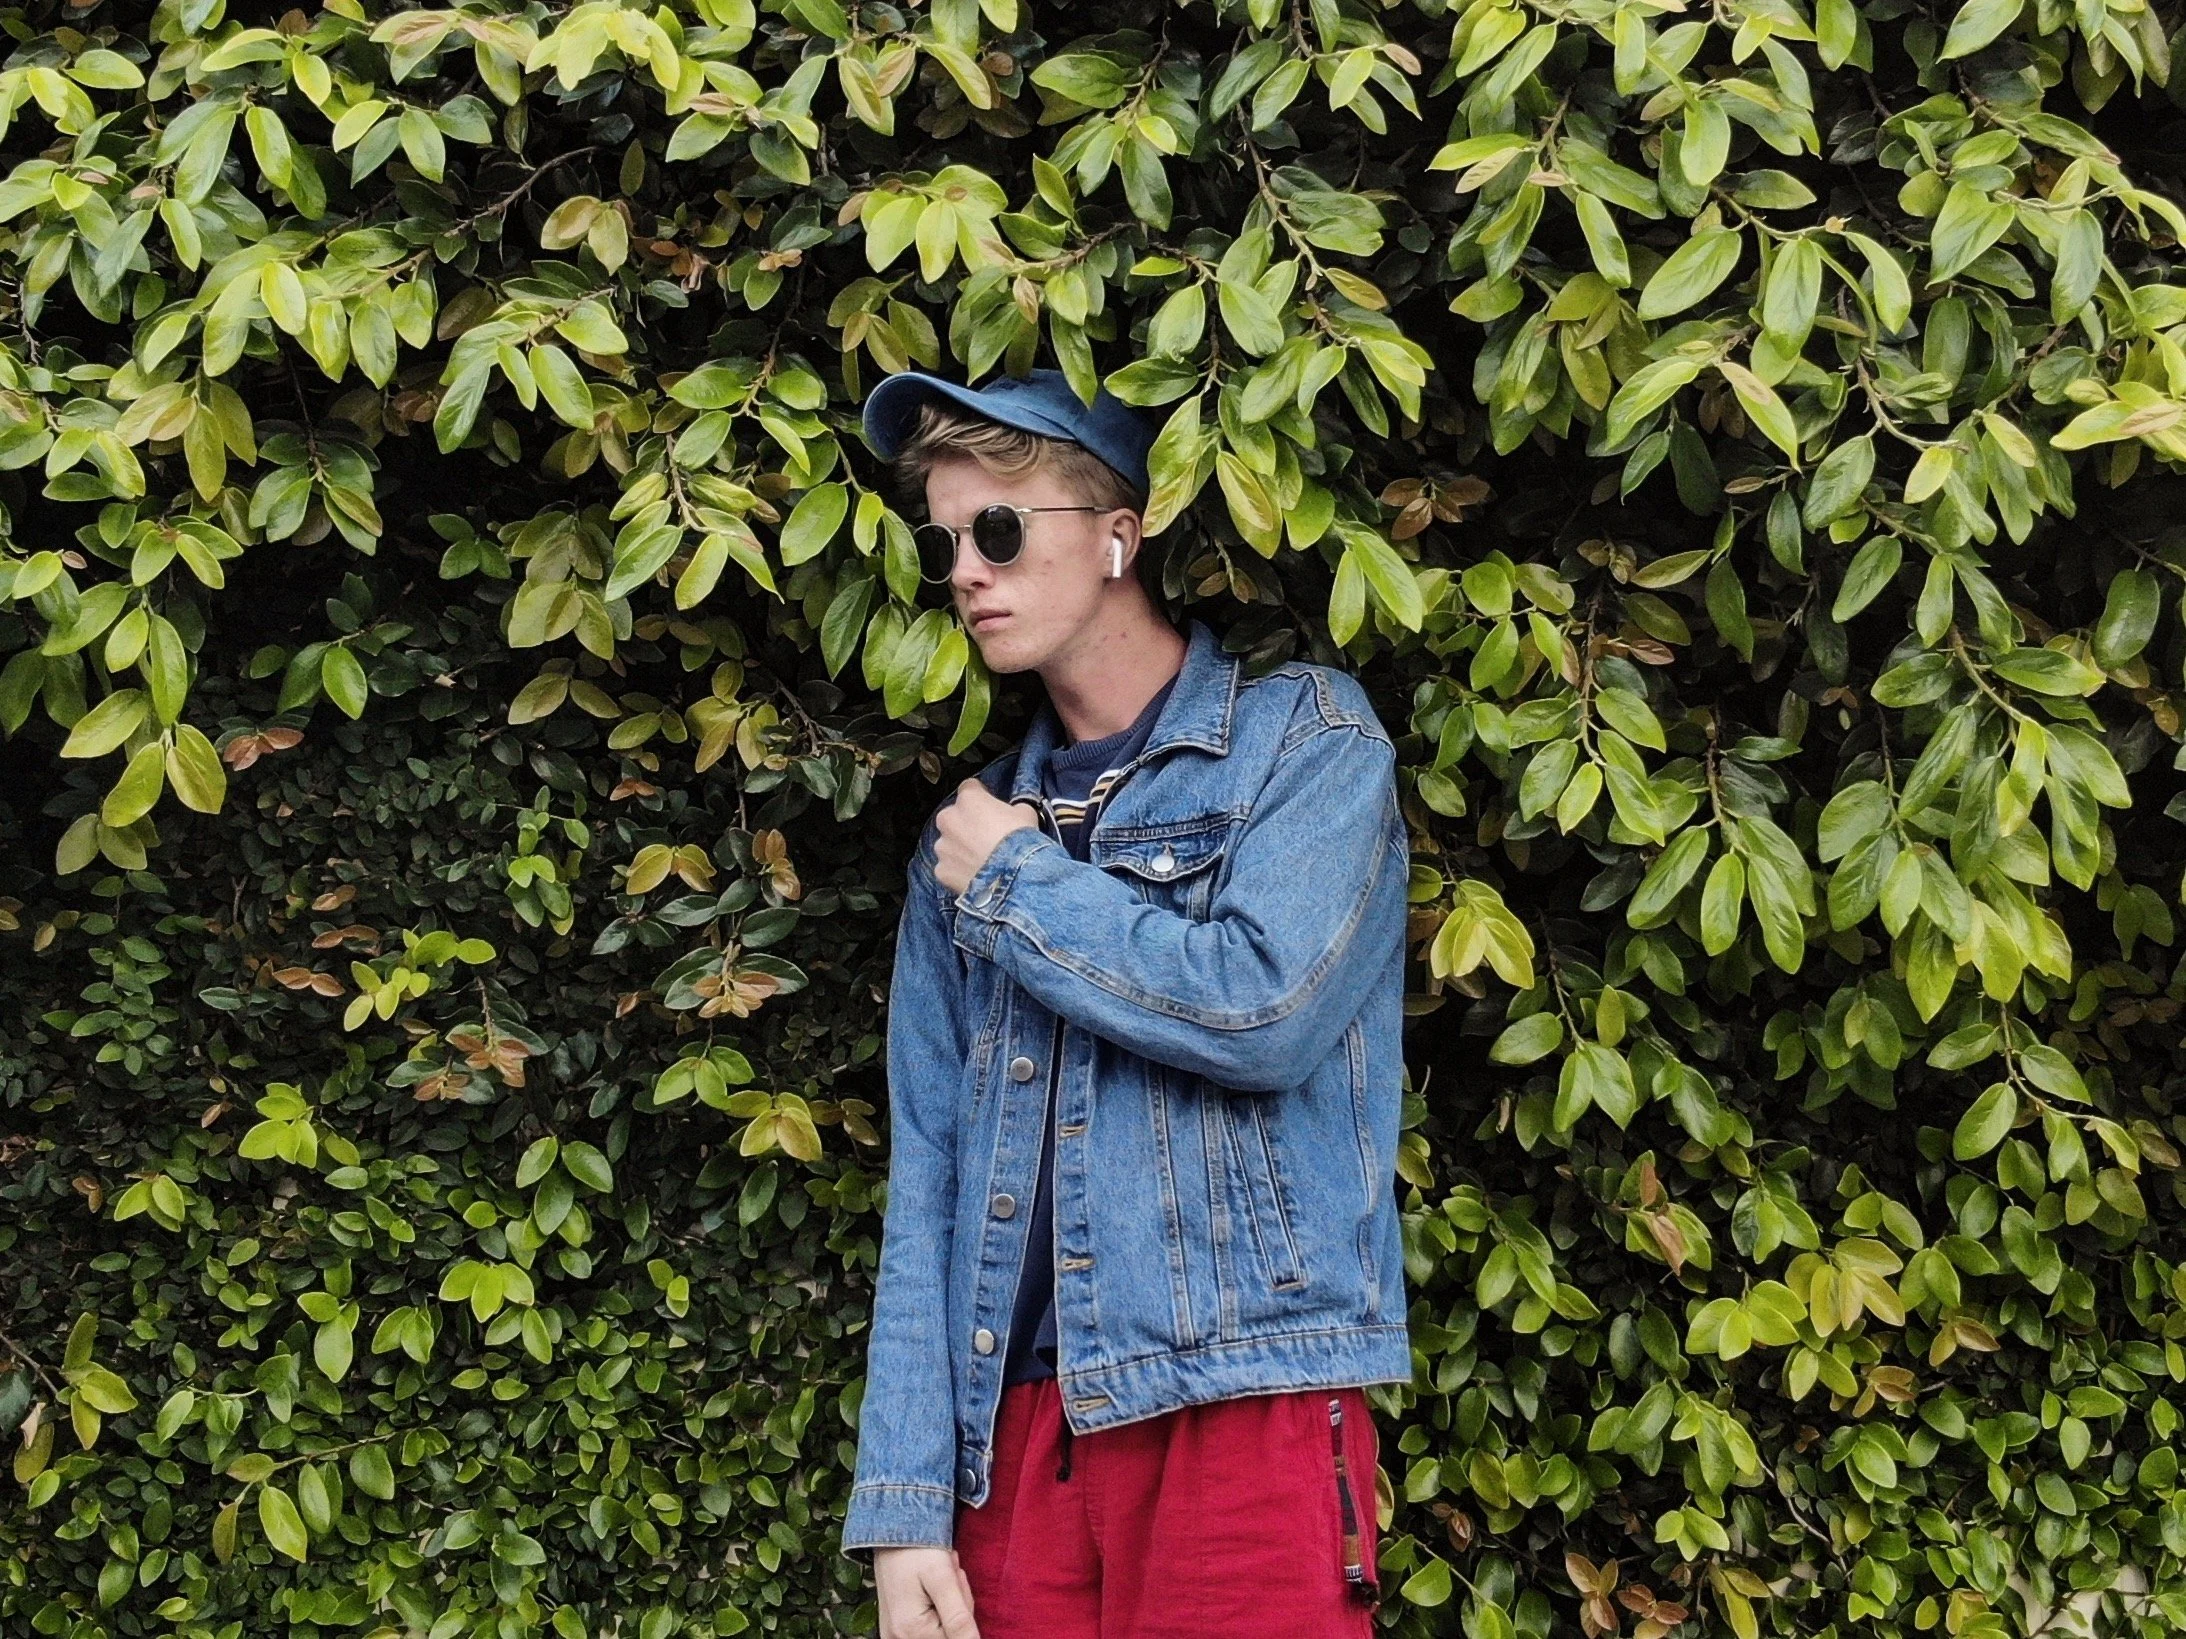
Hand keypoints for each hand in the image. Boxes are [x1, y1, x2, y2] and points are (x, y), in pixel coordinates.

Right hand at [875, 1545, 979, 1638]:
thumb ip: (958, 1618)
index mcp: (913, 1632)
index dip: (964, 1607)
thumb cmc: (918, 1550)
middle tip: (948, 1575)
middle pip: (949, 1634)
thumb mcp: (943, 1579)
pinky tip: (931, 1588)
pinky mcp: (896, 1629)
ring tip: (939, 1576)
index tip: (954, 1581)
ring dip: (948, 1604)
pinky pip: (928, 1625)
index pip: (959, 1636)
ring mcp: (895, 1635)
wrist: (892, 1530)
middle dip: (957, 1605)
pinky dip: (936, 1606)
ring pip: (941, 1628)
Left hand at [933, 779, 1038, 896]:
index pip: (969, 788)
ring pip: (949, 843)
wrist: (1016, 878)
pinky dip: (958, 870)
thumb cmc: (1020, 842)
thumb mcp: (1026, 813)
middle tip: (986, 836)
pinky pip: (948, 867)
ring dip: (960, 848)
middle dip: (966, 824)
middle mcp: (949, 819)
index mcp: (969, 799)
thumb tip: (1014, 810)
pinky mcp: (941, 870)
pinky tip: (975, 874)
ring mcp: (942, 846)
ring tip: (981, 859)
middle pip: (953, 816)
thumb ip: (1013, 807)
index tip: (988, 806)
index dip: (980, 797)